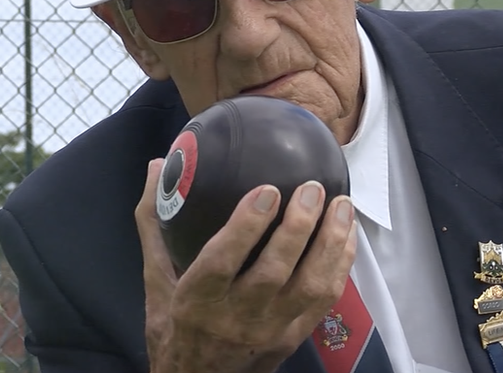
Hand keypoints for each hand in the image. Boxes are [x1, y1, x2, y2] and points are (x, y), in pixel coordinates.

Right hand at [135, 158, 357, 372]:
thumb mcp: (156, 278)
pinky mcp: (294, 337)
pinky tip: (347, 234)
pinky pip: (325, 300)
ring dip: (330, 244)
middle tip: (312, 189)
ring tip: (341, 205)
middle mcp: (235, 318)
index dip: (246, 227)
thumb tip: (155, 166)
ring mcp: (270, 330)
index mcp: (196, 301)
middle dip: (298, 229)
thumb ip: (155, 223)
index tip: (267, 190)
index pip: (222, 262)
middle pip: (273, 273)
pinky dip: (340, 264)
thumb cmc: (174, 324)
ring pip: (308, 287)